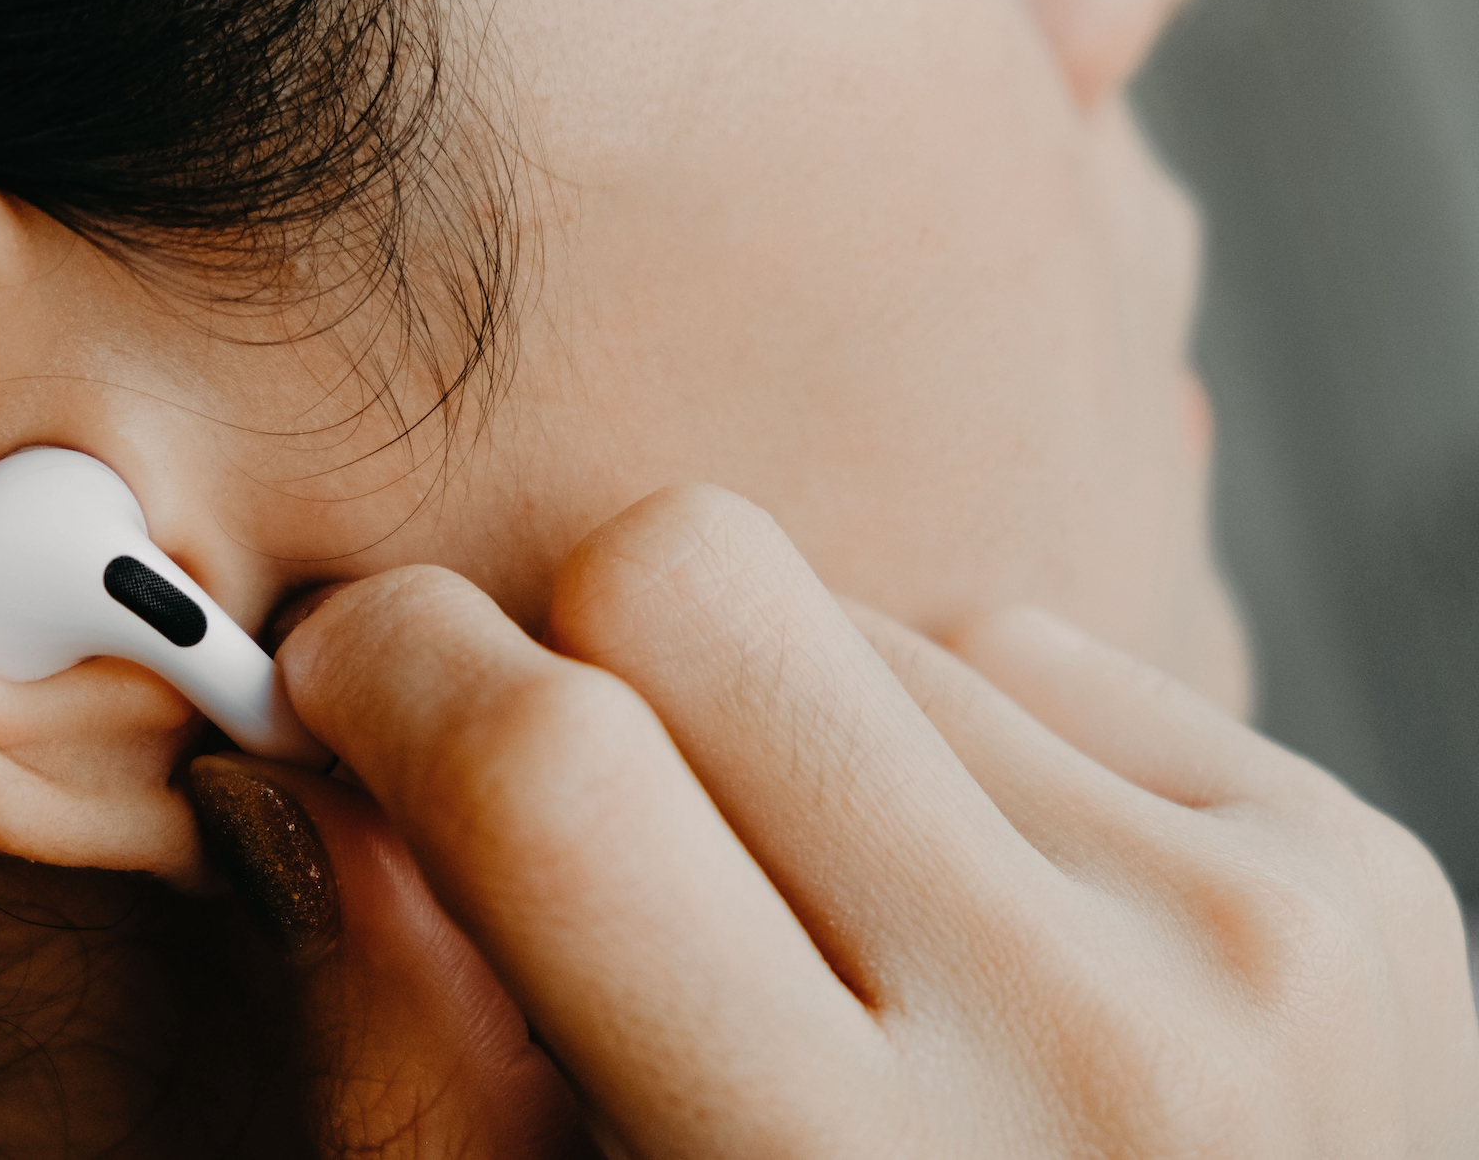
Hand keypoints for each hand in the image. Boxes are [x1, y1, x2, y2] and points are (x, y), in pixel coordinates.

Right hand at [194, 485, 1478, 1157]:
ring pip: (863, 615)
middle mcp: (1089, 1038)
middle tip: (564, 784)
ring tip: (821, 927)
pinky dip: (942, 749)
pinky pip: (1025, 653)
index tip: (342, 675)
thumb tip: (295, 782)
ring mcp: (1249, 925)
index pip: (554, 774)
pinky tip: (965, 919)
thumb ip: (407, 1064)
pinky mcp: (1350, 859)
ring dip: (781, 731)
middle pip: (697, 582)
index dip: (389, 675)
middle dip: (572, 647)